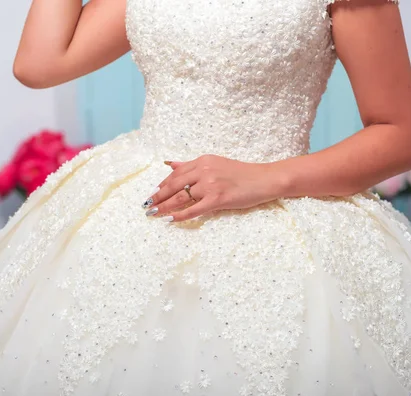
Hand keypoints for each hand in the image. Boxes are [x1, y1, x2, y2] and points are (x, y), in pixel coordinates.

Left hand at [142, 154, 288, 221]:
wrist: (264, 179)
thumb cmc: (241, 173)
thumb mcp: (215, 163)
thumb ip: (191, 165)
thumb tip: (170, 164)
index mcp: (202, 161)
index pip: (175, 174)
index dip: (161, 185)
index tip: (152, 193)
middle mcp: (204, 170)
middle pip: (174, 185)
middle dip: (157, 196)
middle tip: (146, 206)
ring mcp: (210, 185)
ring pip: (180, 197)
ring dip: (164, 206)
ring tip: (153, 214)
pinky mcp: (218, 199)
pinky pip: (194, 209)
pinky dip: (180, 215)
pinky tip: (170, 220)